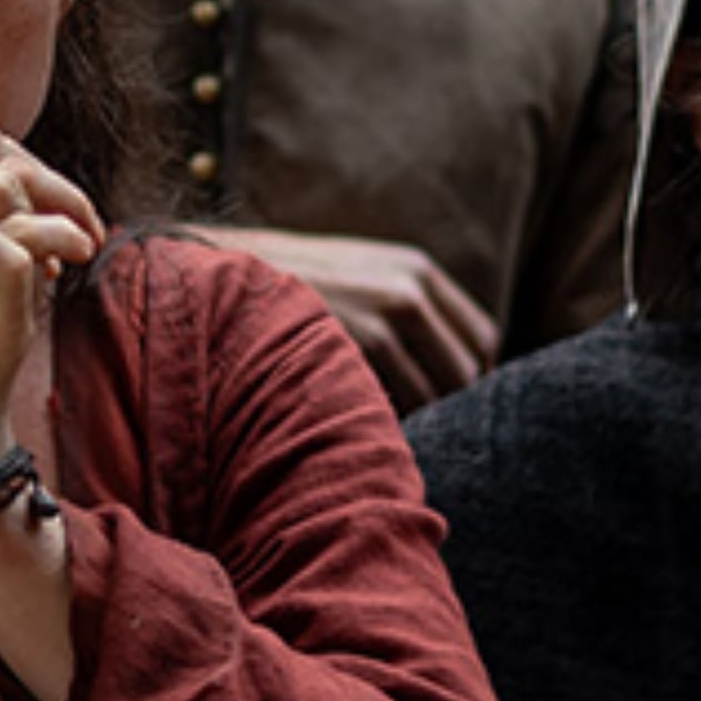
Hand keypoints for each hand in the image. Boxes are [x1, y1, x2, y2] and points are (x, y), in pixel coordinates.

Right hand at [207, 227, 496, 407]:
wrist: (218, 281)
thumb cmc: (283, 295)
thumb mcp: (353, 280)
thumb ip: (401, 311)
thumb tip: (451, 372)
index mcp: (416, 271)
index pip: (481, 338)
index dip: (469, 377)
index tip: (444, 402)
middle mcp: (411, 288)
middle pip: (468, 370)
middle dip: (447, 404)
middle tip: (412, 429)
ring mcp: (388, 314)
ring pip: (438, 394)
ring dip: (417, 419)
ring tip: (376, 429)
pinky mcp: (362, 342)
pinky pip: (401, 403)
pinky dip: (387, 422)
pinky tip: (354, 423)